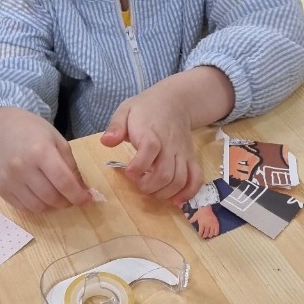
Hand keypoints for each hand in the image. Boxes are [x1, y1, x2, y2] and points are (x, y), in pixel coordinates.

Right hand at [0, 106, 91, 211]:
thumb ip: (71, 166)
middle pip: (51, 197)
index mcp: (40, 151)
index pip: (63, 182)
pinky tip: (41, 195)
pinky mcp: (1, 189)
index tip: (87, 200)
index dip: (78, 196)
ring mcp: (9, 179)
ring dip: (52, 206)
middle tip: (71, 197)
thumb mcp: (58, 141)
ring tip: (56, 196)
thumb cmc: (34, 133)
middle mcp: (22, 167)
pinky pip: (24, 208)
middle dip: (66, 202)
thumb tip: (82, 191)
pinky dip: (37, 206)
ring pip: (38, 207)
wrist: (1, 130)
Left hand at [101, 85, 202, 203]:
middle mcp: (169, 145)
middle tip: (138, 184)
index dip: (138, 166)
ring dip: (164, 193)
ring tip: (152, 192)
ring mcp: (182, 153)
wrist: (175, 102)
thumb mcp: (126, 110)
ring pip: (179, 180)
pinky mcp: (191, 159)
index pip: (149, 149)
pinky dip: (188, 193)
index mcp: (151, 132)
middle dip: (149, 186)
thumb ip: (116, 126)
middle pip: (165, 173)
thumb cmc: (146, 109)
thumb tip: (106, 141)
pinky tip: (176, 201)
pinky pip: (196, 178)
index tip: (128, 172)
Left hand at [186, 204, 218, 238]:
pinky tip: (214, 234)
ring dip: (209, 235)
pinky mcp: (216, 223)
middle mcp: (207, 225)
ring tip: (208, 236)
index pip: (201, 232)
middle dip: (204, 236)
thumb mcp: (195, 215)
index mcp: (202, 224)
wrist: (207, 207)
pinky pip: (217, 230)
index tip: (200, 234)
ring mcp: (212, 224)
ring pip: (211, 233)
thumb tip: (188, 222)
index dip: (200, 234)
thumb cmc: (201, 211)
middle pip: (206, 233)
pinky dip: (215, 233)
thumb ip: (192, 220)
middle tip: (204, 236)